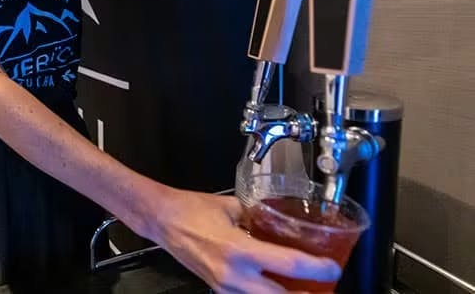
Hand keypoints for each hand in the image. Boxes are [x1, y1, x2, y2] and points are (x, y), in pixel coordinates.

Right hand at [150, 189, 340, 292]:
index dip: (317, 269)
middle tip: (325, 287)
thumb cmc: (191, 209)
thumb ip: (257, 217)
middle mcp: (234, 275)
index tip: (331, 267)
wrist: (161, 220)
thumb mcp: (232, 207)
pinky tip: (273, 287)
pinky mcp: (218, 289)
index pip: (289, 265)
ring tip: (302, 290)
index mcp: (240, 250)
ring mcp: (225, 286)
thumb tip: (275, 220)